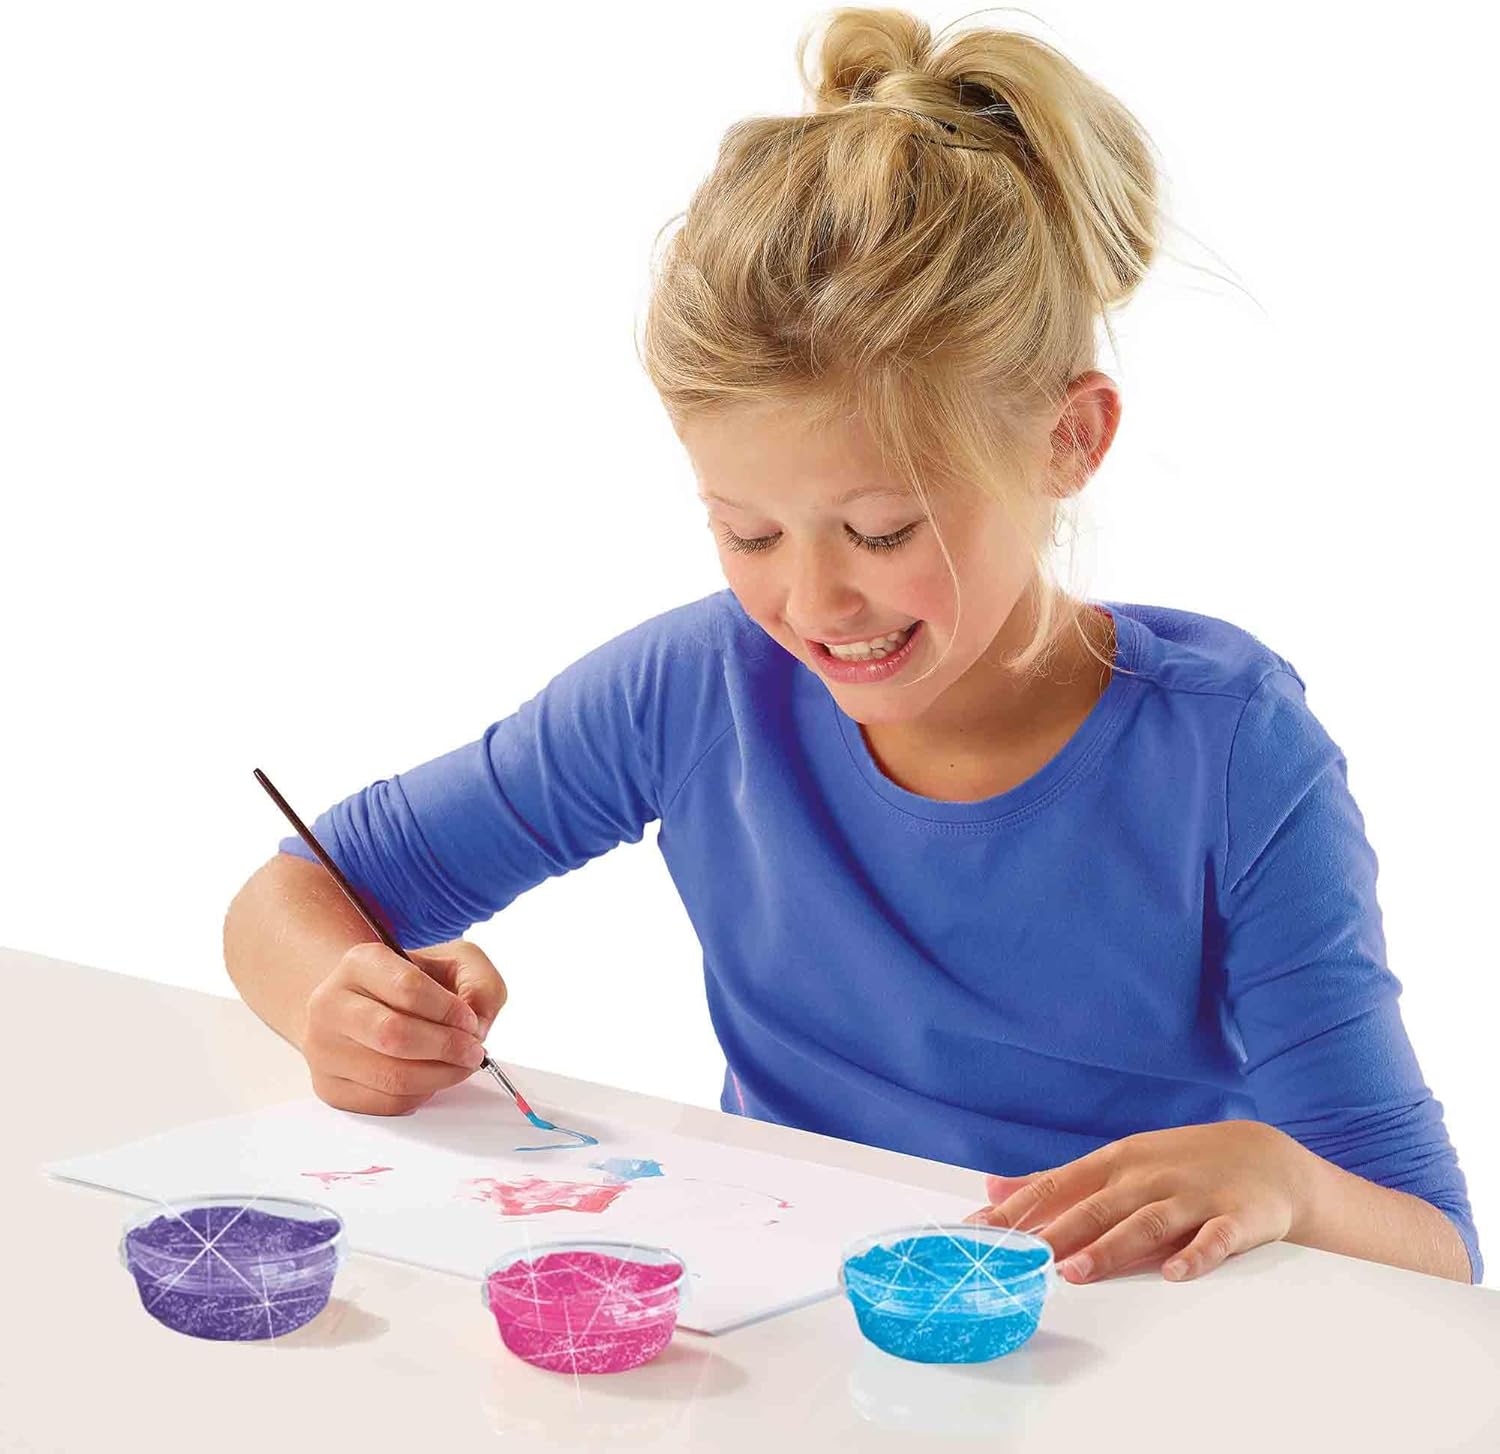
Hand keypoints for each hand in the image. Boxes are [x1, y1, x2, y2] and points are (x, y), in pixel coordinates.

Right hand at [302, 938, 508, 1115]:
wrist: (364, 1005)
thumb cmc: (414, 983)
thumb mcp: (455, 962)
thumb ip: (481, 984)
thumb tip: (478, 1028)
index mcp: (360, 962)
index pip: (407, 988)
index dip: (448, 1010)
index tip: (470, 1021)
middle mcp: (331, 1003)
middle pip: (394, 1036)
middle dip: (446, 1047)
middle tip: (474, 1052)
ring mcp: (324, 1048)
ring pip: (390, 1076)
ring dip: (439, 1076)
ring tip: (459, 1066)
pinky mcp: (329, 1087)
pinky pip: (384, 1103)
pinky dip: (419, 1095)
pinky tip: (431, 1078)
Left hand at [963, 1120, 1310, 1284]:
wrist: (1265, 1157)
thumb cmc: (1177, 1164)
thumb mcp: (1115, 1163)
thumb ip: (1056, 1182)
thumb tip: (993, 1189)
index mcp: (1115, 1163)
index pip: (1058, 1186)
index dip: (1019, 1209)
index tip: (982, 1230)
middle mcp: (1148, 1177)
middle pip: (1096, 1206)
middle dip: (1056, 1232)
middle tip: (1021, 1260)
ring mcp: (1192, 1196)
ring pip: (1146, 1223)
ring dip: (1110, 1248)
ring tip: (1075, 1272)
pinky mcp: (1235, 1218)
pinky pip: (1213, 1240)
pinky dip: (1193, 1256)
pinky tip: (1172, 1274)